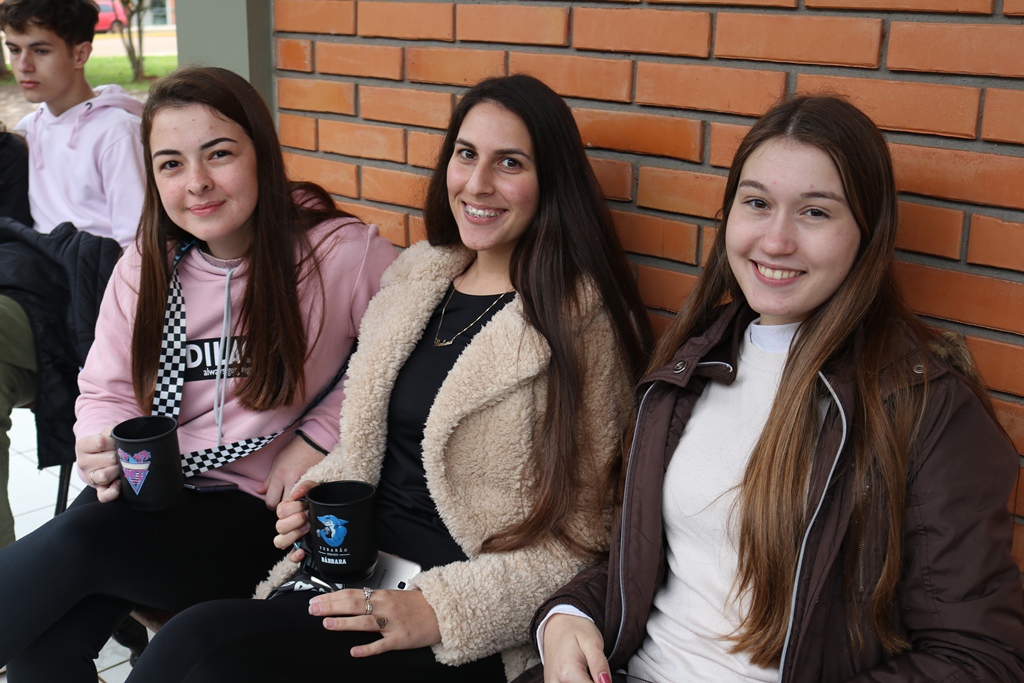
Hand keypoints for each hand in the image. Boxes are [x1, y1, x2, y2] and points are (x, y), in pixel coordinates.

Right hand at [75, 428, 120, 502]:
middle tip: (123, 454)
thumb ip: (114, 430)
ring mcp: (90, 477)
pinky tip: (119, 483)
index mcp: (83, 446)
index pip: (101, 442)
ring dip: (118, 470)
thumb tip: (122, 434)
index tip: (118, 441)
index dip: (115, 441)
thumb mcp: (107, 432)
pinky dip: (114, 491)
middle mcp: (83, 462)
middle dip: (121, 456)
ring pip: (105, 476)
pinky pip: (104, 496)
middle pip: (109, 459)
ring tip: (122, 466)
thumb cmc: (108, 443)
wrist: (102, 456)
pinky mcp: (98, 490)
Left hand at [257, 436, 322, 508]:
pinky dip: (304, 498)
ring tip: (294, 499)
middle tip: (284, 501)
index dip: (271, 504)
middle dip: (283, 506)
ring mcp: (303, 482)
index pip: (271, 501)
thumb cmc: (293, 450)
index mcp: (279, 476)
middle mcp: (290, 481)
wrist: (313, 442)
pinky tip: (304, 495)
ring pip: (295, 504)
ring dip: (294, 503)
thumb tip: (259, 491)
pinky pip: (307, 497)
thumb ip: (268, 480)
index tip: (274, 501)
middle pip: (283, 505)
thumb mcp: (277, 462)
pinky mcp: (313, 482)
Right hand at [273, 478, 317, 560]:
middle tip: (307, 517)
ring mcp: (292, 537)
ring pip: (279, 542)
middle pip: (279, 526)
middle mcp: (287, 524)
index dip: (293, 509)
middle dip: (295, 521)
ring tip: (307, 529)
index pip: (280, 511)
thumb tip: (296, 494)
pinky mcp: (300, 548)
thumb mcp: (314, 489)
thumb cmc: (320, 500)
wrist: (332, 512)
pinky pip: (290, 556)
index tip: (305, 506)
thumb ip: (305, 487)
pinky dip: (295, 555)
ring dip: (293, 535)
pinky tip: (303, 551)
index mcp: (287, 510)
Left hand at [308, 588, 441, 656]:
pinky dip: (367, 648)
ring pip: (365, 622)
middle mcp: (385, 607)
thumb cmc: (417, 605)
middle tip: (314, 609)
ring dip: (344, 623)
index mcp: (382, 595)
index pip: (352, 593)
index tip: (316, 600)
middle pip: (354, 604)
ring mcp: (392, 623)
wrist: (441, 612)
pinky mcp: (400, 639)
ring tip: (327, 624)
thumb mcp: (394, 595)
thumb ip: (374, 598)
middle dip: (331, 607)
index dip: (332, 596)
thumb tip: (350, 599)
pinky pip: (381, 645)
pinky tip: (354, 651)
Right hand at [543, 613, 610, 682]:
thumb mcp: (593, 642)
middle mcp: (556, 682)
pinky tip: (580, 674)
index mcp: (568, 674)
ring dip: (585, 681)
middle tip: (596, 670)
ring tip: (587, 670)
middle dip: (593, 681)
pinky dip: (577, 682)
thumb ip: (600, 665)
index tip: (605, 677)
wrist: (557, 621)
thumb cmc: (575, 628)